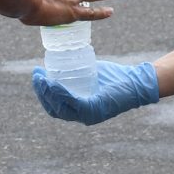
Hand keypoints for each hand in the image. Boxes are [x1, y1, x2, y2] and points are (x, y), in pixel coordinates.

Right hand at [33, 60, 159, 124]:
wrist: (137, 81)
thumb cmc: (116, 77)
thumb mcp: (92, 73)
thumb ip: (78, 71)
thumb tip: (61, 57)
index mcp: (80, 109)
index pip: (54, 106)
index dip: (42, 93)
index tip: (37, 76)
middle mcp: (82, 115)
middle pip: (54, 108)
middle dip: (41, 92)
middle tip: (36, 75)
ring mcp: (89, 114)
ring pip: (61, 107)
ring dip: (48, 93)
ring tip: (41, 78)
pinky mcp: (96, 109)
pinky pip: (74, 102)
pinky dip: (62, 93)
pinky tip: (54, 84)